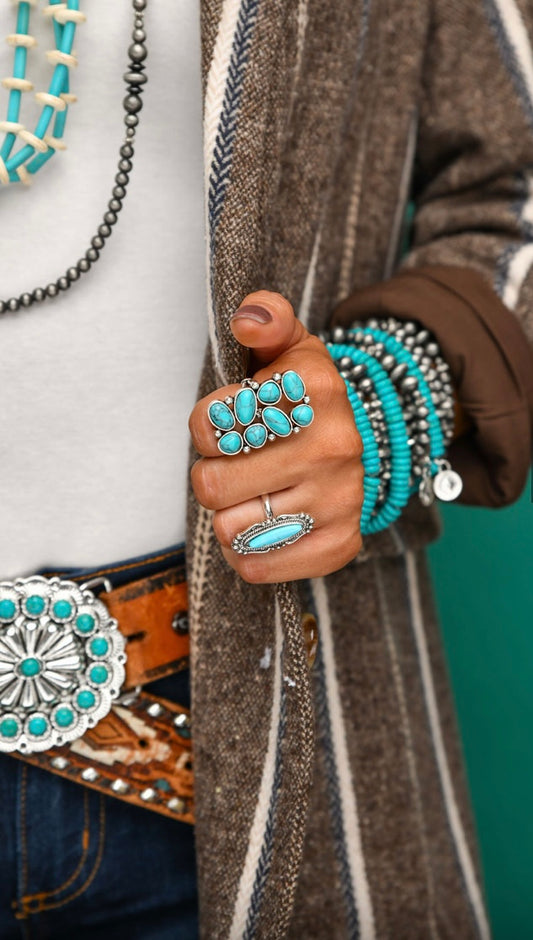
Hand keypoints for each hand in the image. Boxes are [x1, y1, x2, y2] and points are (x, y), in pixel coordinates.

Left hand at [188, 291, 363, 582]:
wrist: (372, 441)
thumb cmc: (309, 397)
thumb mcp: (291, 347)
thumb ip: (266, 319)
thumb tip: (248, 319)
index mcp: (315, 389)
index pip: (208, 424)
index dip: (204, 428)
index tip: (225, 424)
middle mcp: (333, 446)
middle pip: (212, 483)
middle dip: (210, 474)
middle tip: (233, 464)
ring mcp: (340, 500)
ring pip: (230, 528)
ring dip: (228, 514)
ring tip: (250, 494)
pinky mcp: (340, 544)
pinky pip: (257, 566)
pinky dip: (247, 551)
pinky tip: (263, 525)